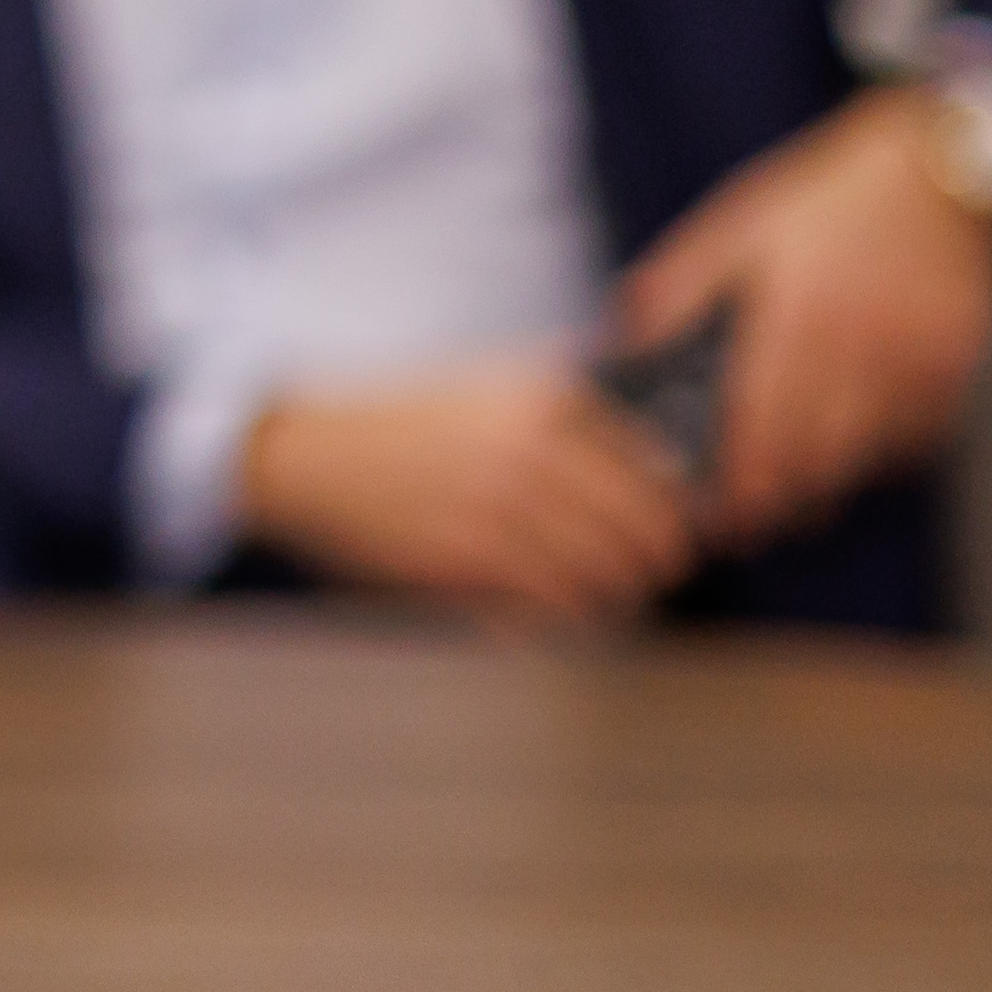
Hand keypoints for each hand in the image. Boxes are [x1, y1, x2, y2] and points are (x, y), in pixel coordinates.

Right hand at [231, 363, 696, 626]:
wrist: (309, 454)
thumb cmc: (405, 419)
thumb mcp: (487, 377)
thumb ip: (569, 383)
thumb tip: (661, 429)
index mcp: (545, 396)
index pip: (661, 467)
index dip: (682, 506)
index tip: (680, 525)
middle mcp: (532, 447)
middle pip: (649, 528)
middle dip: (660, 559)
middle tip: (652, 569)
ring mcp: (501, 505)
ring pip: (611, 574)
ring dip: (619, 592)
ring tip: (607, 591)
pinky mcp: (470, 557)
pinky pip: (558, 603)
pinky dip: (569, 613)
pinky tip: (557, 604)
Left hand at [612, 88, 991, 546]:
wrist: (928, 180)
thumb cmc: (819, 203)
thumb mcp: (733, 229)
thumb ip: (677, 290)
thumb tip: (620, 344)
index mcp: (796, 313)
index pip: (764, 424)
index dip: (743, 484)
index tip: (720, 519)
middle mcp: (862, 348)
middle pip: (819, 460)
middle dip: (779, 501)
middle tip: (746, 522)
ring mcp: (916, 366)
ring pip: (866, 459)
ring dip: (824, 480)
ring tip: (787, 488)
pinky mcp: (952, 374)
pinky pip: (909, 439)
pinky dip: (875, 451)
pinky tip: (843, 438)